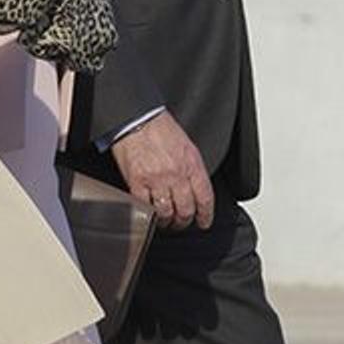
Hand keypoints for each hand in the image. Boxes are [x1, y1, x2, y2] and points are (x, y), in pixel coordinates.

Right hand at [111, 110, 213, 230]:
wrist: (139, 120)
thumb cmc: (161, 130)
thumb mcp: (188, 148)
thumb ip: (193, 170)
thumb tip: (197, 190)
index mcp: (192, 166)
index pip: (205, 199)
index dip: (205, 215)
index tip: (203, 221)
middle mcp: (176, 175)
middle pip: (185, 210)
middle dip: (184, 221)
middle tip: (181, 223)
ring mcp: (156, 181)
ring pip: (166, 213)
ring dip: (166, 222)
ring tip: (164, 222)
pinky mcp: (137, 183)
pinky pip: (145, 207)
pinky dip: (148, 214)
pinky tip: (150, 214)